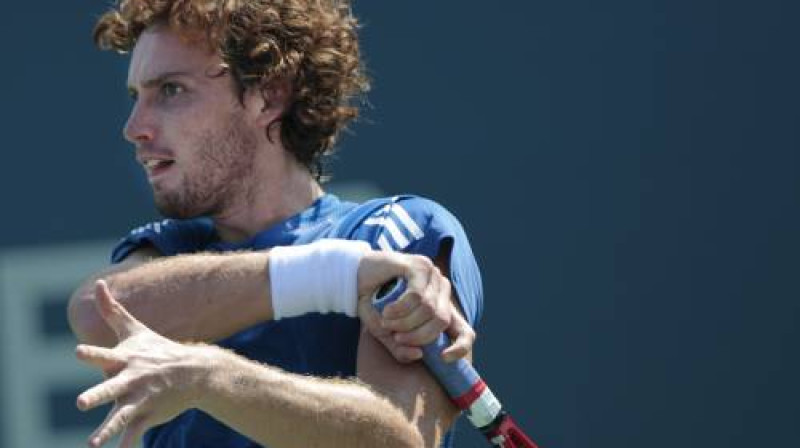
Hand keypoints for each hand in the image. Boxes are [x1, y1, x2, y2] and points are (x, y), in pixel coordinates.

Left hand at [75, 280, 212, 447]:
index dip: (91, 353)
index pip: (104, 355)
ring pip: (121, 415)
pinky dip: (128, 442)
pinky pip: (135, 431)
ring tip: (93, 443)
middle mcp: (132, 379)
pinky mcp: (148, 415)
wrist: (195, 372)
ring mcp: (141, 398)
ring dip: (107, 429)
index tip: (78, 352)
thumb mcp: (135, 330)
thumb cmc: (158, 349)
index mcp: (126, 359)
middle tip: (80, 403)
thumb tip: (98, 284)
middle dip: (97, 396)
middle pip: (111, 388)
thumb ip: (113, 310)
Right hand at [356, 252, 474, 362]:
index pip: (465, 331)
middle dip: (418, 336)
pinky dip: (400, 309)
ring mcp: (433, 276)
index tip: (444, 358)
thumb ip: (400, 347)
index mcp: (440, 308)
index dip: (461, 347)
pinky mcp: (420, 266)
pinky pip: (418, 296)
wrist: (353, 276)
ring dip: (405, 322)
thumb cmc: (372, 303)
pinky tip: (388, 310)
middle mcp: (441, 290)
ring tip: (386, 320)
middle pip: (442, 321)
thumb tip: (419, 355)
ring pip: (429, 309)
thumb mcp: (385, 332)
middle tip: (396, 336)